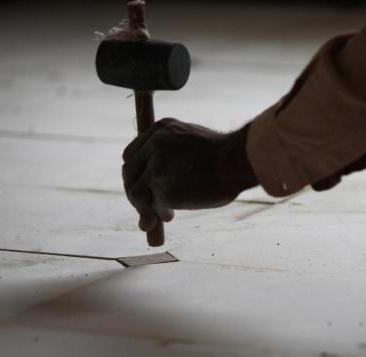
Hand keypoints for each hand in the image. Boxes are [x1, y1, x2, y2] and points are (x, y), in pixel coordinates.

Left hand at [122, 119, 257, 231]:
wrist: (237, 161)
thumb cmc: (226, 157)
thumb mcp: (194, 145)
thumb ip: (175, 157)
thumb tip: (163, 185)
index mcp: (162, 130)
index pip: (133, 153)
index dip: (137, 172)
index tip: (145, 185)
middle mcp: (154, 145)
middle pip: (128, 172)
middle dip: (135, 192)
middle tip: (146, 207)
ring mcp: (156, 166)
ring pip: (135, 191)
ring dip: (143, 207)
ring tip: (159, 217)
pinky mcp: (162, 187)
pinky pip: (153, 206)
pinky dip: (158, 214)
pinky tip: (170, 216)